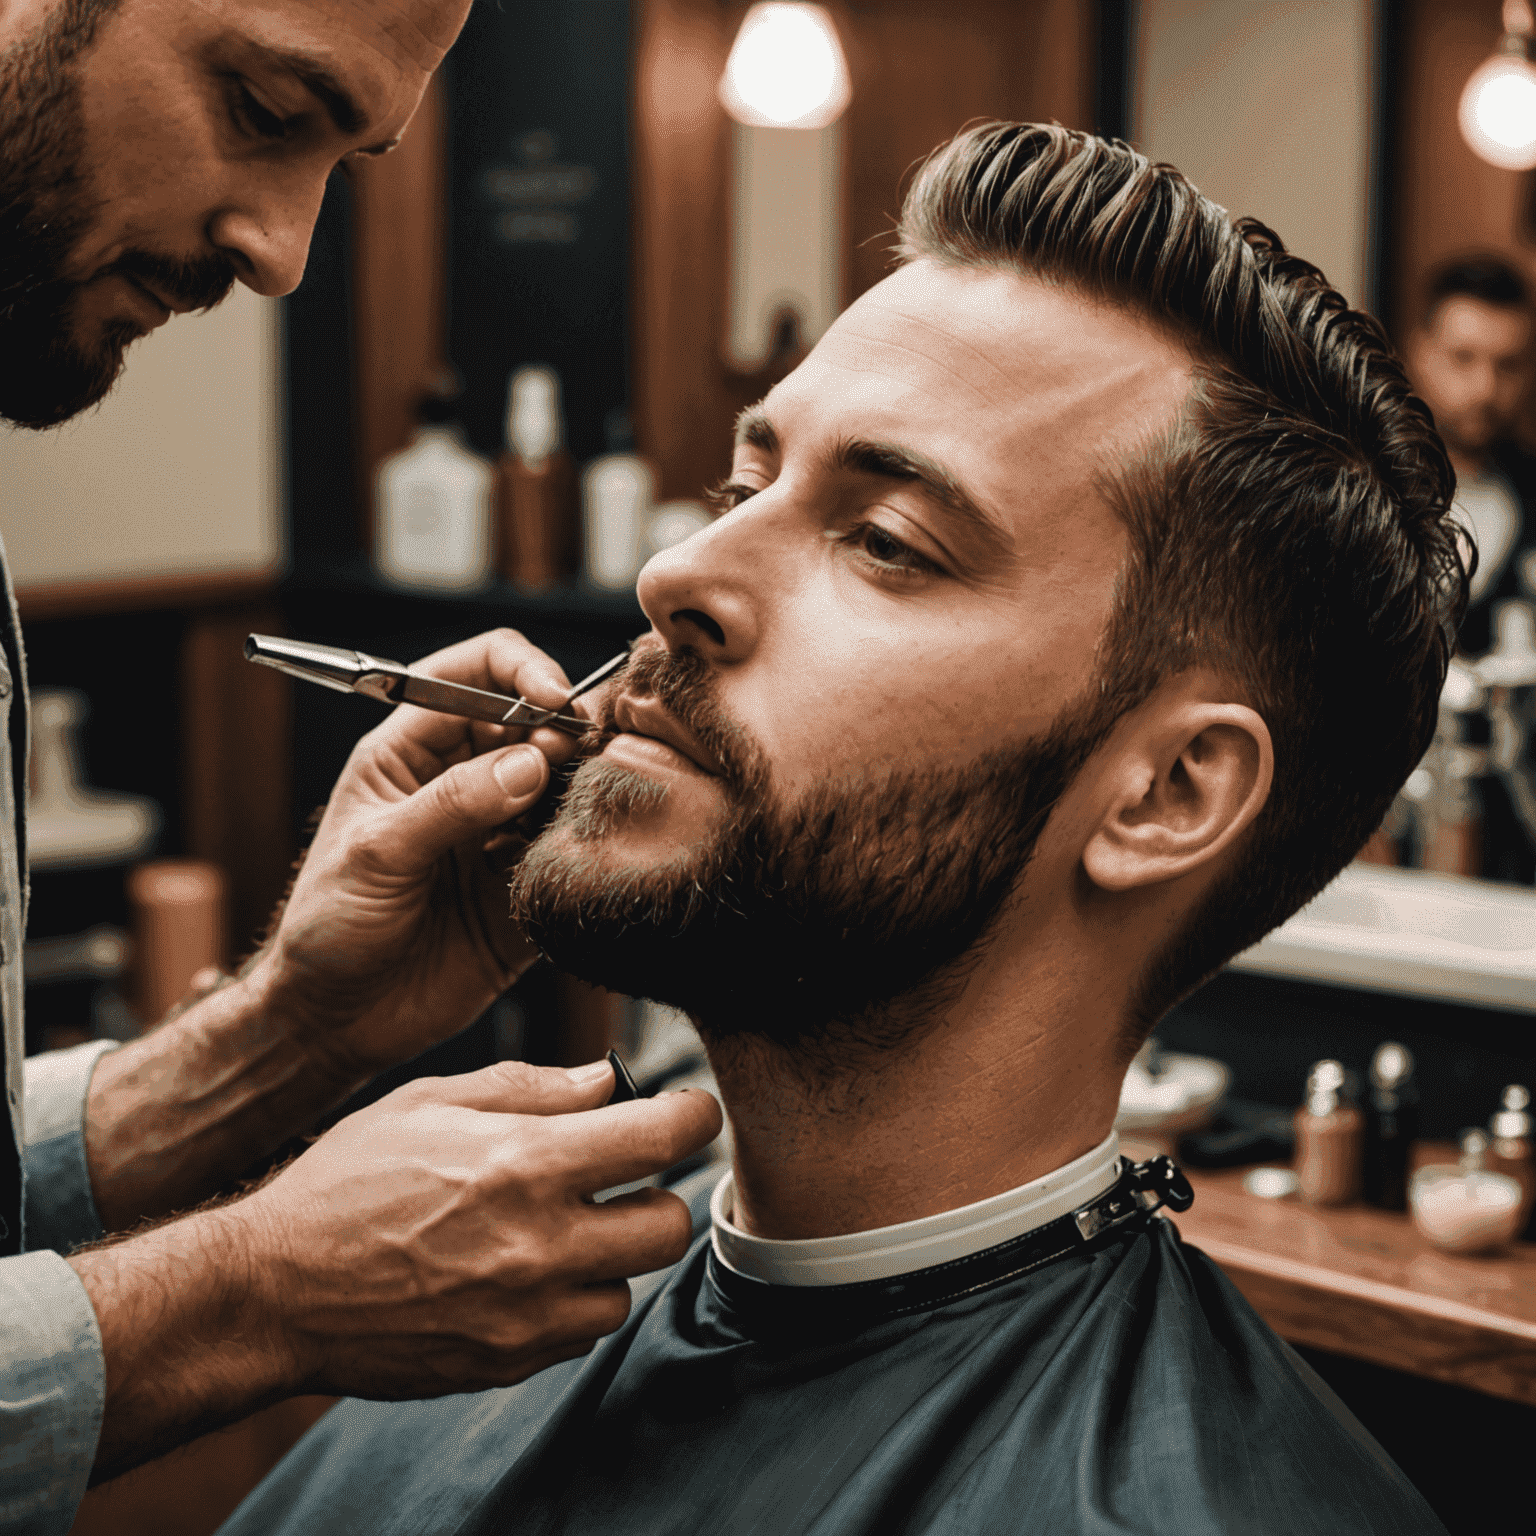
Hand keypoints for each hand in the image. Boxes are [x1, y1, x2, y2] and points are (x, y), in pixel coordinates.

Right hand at [242, 1060, 722, 1397]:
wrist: (271, 1292)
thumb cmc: (346, 1182)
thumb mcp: (429, 1101)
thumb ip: (530, 1088)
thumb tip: (606, 1081)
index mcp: (526, 1163)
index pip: (664, 1138)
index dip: (692, 1115)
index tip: (686, 1111)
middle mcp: (539, 1244)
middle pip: (670, 1225)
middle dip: (657, 1194)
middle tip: (621, 1178)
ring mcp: (525, 1315)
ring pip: (626, 1286)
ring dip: (608, 1255)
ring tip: (554, 1229)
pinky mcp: (506, 1363)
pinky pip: (577, 1332)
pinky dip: (566, 1302)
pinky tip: (518, 1273)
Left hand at [247, 627, 589, 1079]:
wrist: (336, 1021)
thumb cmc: (326, 929)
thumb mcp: (376, 854)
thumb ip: (452, 804)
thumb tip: (528, 762)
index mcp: (413, 751)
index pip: (477, 672)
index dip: (522, 671)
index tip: (554, 699)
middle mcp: (464, 780)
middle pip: (538, 720)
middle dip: (567, 730)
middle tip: (579, 761)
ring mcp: (501, 831)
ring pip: (568, 781)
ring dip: (585, 787)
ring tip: (584, 810)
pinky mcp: (529, 884)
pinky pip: (577, 849)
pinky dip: (590, 846)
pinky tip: (579, 860)